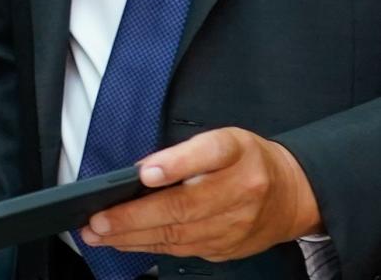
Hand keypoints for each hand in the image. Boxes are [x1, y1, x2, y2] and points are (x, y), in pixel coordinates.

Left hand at [81, 128, 323, 260]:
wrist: (293, 195)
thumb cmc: (248, 162)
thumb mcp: (223, 140)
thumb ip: (185, 153)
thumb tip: (142, 171)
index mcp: (237, 153)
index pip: (209, 153)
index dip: (175, 164)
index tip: (145, 173)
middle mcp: (241, 190)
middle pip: (184, 206)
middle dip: (134, 216)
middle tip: (99, 219)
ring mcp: (236, 224)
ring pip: (179, 234)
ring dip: (132, 236)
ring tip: (98, 234)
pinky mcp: (227, 247)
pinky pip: (183, 249)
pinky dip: (149, 246)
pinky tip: (123, 242)